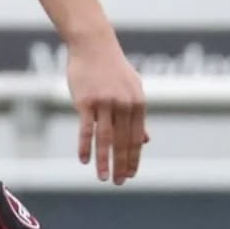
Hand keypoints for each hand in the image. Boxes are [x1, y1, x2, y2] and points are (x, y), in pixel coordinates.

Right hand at [66, 28, 147, 183]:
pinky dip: (85, 146)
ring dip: (105, 161)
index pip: (136, 138)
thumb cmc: (112, 68)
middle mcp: (124, 104)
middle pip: (123, 142)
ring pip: (106, 139)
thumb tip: (145, 140)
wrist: (93, 45)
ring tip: (104, 178)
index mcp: (138, 103)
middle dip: (121, 165)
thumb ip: (137, 116)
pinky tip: (84, 160)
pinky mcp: (85, 101)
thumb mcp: (132, 89)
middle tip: (119, 183)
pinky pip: (86, 128)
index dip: (134, 159)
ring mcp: (105, 103)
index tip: (130, 175)